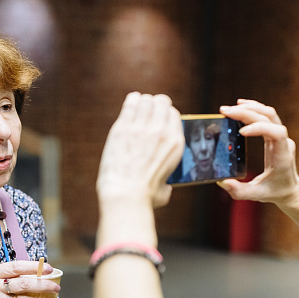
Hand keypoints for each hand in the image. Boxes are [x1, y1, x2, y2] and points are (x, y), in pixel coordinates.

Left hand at [97, 92, 184, 208]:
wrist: (126, 195)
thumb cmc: (145, 197)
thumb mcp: (164, 191)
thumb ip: (167, 185)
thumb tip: (166, 188)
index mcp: (175, 144)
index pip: (173, 115)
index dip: (165, 115)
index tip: (158, 119)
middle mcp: (161, 131)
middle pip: (162, 103)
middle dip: (155, 104)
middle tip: (148, 110)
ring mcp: (142, 127)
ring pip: (146, 101)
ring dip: (143, 102)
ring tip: (138, 107)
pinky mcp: (123, 127)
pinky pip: (131, 104)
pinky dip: (132, 101)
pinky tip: (130, 103)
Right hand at [217, 99, 298, 206]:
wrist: (290, 190)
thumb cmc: (275, 192)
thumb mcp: (256, 195)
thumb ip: (239, 191)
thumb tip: (222, 181)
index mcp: (282, 156)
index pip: (276, 132)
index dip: (260, 127)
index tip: (241, 132)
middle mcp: (284, 142)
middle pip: (269, 118)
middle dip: (247, 112)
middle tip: (225, 112)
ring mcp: (281, 137)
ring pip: (268, 113)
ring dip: (249, 108)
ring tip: (229, 109)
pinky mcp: (274, 135)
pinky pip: (266, 117)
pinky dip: (253, 109)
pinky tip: (240, 106)